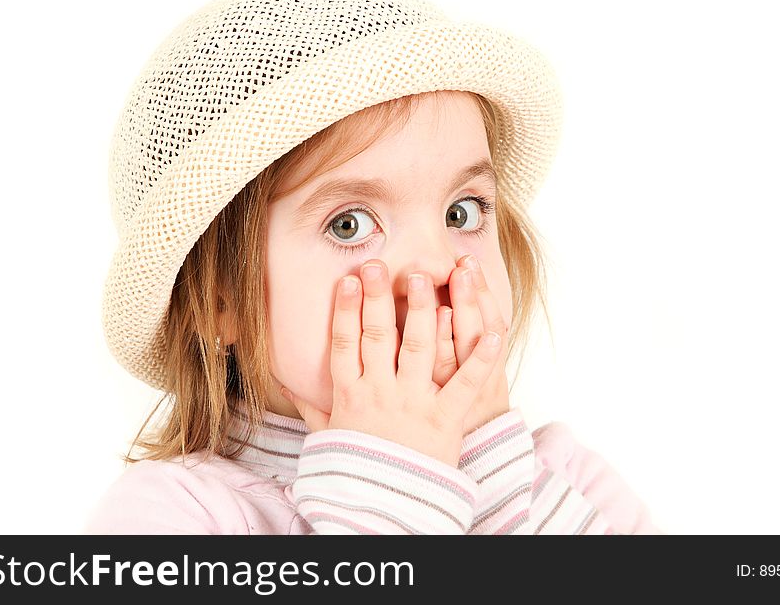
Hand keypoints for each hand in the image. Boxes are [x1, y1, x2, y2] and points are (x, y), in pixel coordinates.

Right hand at [282, 259, 503, 466]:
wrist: (382, 514)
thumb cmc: (356, 472)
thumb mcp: (327, 439)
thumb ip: (312, 406)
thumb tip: (288, 383)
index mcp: (350, 396)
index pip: (345, 344)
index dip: (346, 309)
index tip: (349, 280)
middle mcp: (380, 394)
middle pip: (378, 335)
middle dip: (379, 296)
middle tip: (380, 264)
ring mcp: (414, 405)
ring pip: (419, 349)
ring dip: (423, 310)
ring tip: (426, 277)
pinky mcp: (446, 422)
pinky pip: (465, 385)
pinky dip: (481, 358)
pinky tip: (491, 330)